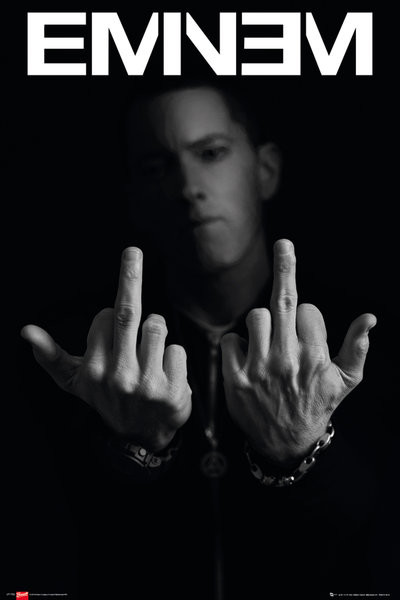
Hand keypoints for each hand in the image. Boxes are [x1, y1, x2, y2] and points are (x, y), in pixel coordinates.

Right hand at [21, 248, 191, 451]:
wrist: (139, 438)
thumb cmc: (106, 399)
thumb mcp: (75, 382)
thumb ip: (51, 357)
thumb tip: (26, 331)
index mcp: (93, 369)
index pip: (107, 317)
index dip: (112, 318)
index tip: (113, 334)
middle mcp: (118, 376)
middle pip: (128, 313)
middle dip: (130, 276)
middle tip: (133, 251)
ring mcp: (147, 384)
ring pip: (156, 326)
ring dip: (155, 331)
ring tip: (149, 353)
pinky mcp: (173, 392)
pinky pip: (177, 350)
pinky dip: (173, 356)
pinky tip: (165, 373)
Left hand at [221, 239, 375, 464]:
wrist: (286, 444)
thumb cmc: (317, 406)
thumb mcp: (346, 381)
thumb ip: (358, 347)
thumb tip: (370, 317)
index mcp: (315, 356)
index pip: (308, 309)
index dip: (306, 316)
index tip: (305, 330)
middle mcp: (287, 359)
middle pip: (283, 300)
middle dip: (286, 265)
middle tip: (284, 243)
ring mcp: (259, 369)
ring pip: (255, 317)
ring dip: (261, 322)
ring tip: (267, 339)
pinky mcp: (235, 380)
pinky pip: (230, 341)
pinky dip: (238, 344)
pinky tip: (247, 358)